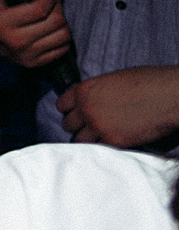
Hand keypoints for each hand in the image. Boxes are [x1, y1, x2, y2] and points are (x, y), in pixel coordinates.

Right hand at [0, 0, 70, 67]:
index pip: (40, 9)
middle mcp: (13, 41)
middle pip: (56, 22)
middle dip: (57, 8)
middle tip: (51, 2)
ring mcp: (22, 55)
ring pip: (62, 37)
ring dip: (61, 23)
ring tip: (52, 16)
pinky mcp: (29, 63)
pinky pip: (60, 51)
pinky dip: (61, 40)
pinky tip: (52, 31)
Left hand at [58, 67, 178, 148]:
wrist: (169, 95)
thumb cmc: (147, 82)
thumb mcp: (112, 80)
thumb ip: (96, 92)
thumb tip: (90, 101)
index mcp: (84, 90)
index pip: (61, 105)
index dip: (70, 110)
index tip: (77, 114)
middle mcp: (86, 108)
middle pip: (68, 124)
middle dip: (78, 126)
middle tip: (89, 127)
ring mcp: (98, 126)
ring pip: (79, 140)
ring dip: (87, 139)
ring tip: (99, 136)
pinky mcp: (113, 141)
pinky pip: (98, 149)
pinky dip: (104, 146)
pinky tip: (113, 141)